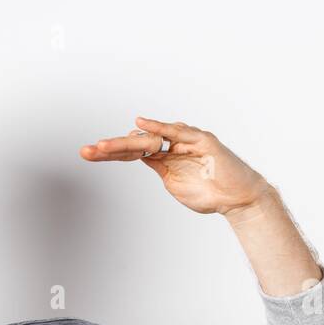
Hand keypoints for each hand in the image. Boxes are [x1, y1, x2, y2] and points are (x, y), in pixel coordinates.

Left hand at [80, 116, 272, 216]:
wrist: (237, 199)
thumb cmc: (209, 194)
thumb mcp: (174, 185)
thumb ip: (159, 170)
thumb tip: (143, 157)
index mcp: (163, 158)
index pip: (131, 153)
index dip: (109, 154)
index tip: (86, 155)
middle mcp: (172, 145)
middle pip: (135, 144)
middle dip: (109, 148)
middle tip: (86, 151)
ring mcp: (185, 141)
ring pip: (151, 138)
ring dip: (125, 142)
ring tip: (102, 146)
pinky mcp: (201, 141)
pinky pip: (176, 133)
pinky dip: (158, 128)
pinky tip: (140, 125)